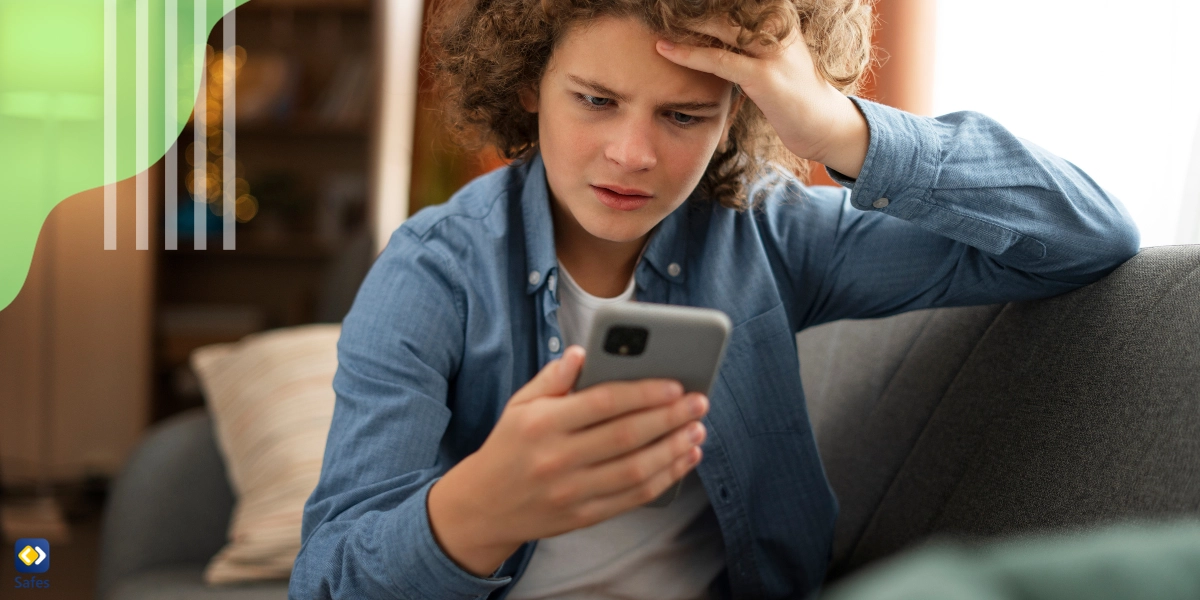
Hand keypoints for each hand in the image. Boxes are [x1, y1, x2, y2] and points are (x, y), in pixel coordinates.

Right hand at [427, 345, 708, 576]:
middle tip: (699, 402)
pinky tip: (684, 459)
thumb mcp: (519, 405)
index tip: (675, 384)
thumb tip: (584, 353)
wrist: (484, 506)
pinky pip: (633, 498)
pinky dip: (665, 478)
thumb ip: (553, 379)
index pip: (603, 403)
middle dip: (669, 418)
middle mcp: (557, 459)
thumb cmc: (509, 445)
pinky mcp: (584, 516)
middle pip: (626, 436)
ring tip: (698, 430)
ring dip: (674, 449)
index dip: (643, 392)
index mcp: (542, 424)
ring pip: (636, 470)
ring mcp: (571, 492)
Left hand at [656, 19, 869, 177]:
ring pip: (721, 26)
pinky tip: (665, 49)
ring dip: (685, 21)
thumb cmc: (792, 92)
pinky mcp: (764, 77)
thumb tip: (710, 27)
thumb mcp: (771, 56)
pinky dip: (689, 53)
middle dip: (692, 5)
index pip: (738, 1)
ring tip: (655, 16)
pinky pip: (719, 60)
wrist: (823, 125)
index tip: (678, 0)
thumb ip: (746, 39)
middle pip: (729, 6)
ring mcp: (773, 51)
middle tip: (659, 3)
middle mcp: (778, 26)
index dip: (706, 0)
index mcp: (779, 16)